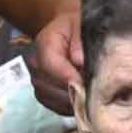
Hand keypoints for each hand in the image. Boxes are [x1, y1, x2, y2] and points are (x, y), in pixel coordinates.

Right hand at [27, 0, 82, 114]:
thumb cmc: (79, 28)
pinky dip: (71, 107)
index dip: (69, 77)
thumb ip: (81, 40)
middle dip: (75, 91)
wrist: (70, 31)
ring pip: (54, 100)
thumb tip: (80, 61)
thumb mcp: (82, 24)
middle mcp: (37, 65)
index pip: (51, 65)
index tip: (86, 84)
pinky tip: (84, 101)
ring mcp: (39, 82)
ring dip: (74, 101)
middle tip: (95, 91)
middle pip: (51, 87)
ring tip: (91, 95)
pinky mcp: (46, 95)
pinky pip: (56, 108)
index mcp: (45, 43)